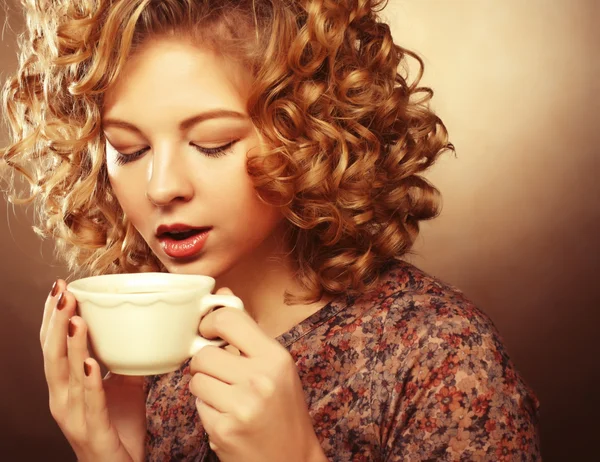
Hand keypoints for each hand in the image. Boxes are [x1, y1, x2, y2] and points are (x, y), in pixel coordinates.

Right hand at [40, 279, 146, 461]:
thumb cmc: (118, 428)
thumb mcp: (124, 387)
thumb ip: (123, 361)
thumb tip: (137, 333)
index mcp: (66, 387)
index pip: (53, 347)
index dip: (53, 318)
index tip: (59, 289)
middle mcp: (63, 399)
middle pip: (52, 356)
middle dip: (56, 322)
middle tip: (62, 292)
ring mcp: (74, 416)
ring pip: (67, 376)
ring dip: (71, 345)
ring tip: (76, 318)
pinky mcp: (93, 431)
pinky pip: (91, 403)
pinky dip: (90, 382)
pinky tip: (92, 364)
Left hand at [189, 288, 326, 461]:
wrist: (292, 459)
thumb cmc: (283, 409)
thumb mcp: (276, 365)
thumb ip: (248, 332)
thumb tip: (224, 293)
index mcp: (275, 357)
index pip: (228, 319)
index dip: (209, 323)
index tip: (209, 332)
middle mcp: (260, 379)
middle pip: (204, 354)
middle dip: (206, 364)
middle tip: (221, 374)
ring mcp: (241, 406)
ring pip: (196, 379)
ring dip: (205, 388)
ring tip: (227, 397)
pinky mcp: (224, 430)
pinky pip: (197, 404)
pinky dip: (207, 409)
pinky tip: (227, 416)